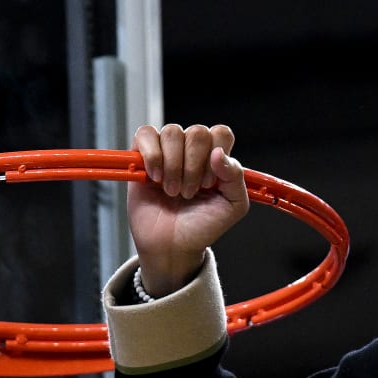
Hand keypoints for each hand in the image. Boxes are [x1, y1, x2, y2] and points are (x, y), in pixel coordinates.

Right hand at [128, 123, 248, 295]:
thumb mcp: (233, 206)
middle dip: (194, 166)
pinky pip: (145, 134)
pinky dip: (152, 156)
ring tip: (172, 190)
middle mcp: (192, 150)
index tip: (209, 183)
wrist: (173, 245)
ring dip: (173, 166)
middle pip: (198, 132)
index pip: (221, 133)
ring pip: (172, 132)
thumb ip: (236, 177)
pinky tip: (155, 178)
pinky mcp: (142, 155)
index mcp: (216, 158)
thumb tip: (219, 153)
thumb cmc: (202, 225)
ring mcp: (167, 151)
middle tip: (189, 192)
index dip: (215, 156)